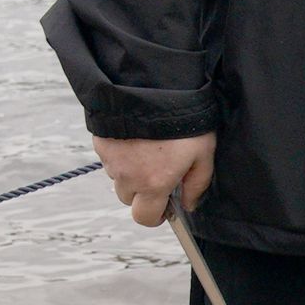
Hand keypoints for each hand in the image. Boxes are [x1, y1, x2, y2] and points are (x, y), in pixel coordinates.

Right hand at [93, 132, 214, 227]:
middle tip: (159, 172)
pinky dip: (121, 153)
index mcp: (153, 184)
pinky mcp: (100, 142)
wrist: (155, 87)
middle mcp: (127, 177)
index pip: (144, 217)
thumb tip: (188, 205)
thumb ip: (197, 184)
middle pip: (129, 198)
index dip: (155, 217)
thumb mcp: (203, 153)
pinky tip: (137, 137)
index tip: (164, 210)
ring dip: (131, 171)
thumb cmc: (185, 121)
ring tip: (150, 148)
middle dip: (143, 191)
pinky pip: (110, 157)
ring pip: (118, 177)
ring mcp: (111, 160)